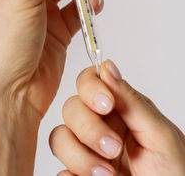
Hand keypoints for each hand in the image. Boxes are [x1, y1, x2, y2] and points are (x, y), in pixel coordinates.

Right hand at [50, 60, 184, 175]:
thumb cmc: (175, 172)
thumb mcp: (159, 134)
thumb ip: (132, 101)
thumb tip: (108, 67)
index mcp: (120, 108)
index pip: (90, 82)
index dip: (90, 88)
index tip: (106, 105)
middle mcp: (101, 125)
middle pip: (71, 108)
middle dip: (88, 128)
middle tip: (113, 147)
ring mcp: (88, 149)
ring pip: (60, 137)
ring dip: (80, 156)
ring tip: (107, 173)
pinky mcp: (79, 173)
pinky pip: (61, 170)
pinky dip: (73, 175)